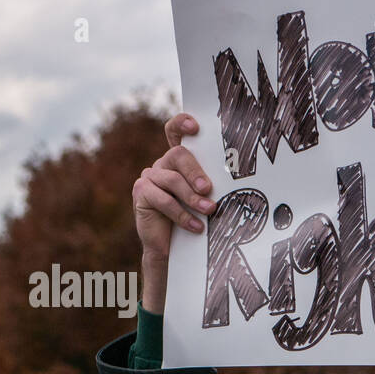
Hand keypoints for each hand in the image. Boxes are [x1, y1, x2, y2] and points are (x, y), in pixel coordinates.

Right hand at [132, 113, 216, 312]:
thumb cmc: (192, 219)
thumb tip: (233, 179)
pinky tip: (196, 226)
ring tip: (209, 210)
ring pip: (172, 180)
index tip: (195, 127)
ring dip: (192, 197)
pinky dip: (182, 214)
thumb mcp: (203, 198)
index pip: (175, 132)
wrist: (171, 249)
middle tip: (208, 189)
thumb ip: (208, 184)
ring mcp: (149, 178)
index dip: (181, 124)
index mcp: (178, 160)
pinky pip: (162, 200)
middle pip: (178, 155)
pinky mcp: (141, 194)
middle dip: (196, 172)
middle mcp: (162, 164)